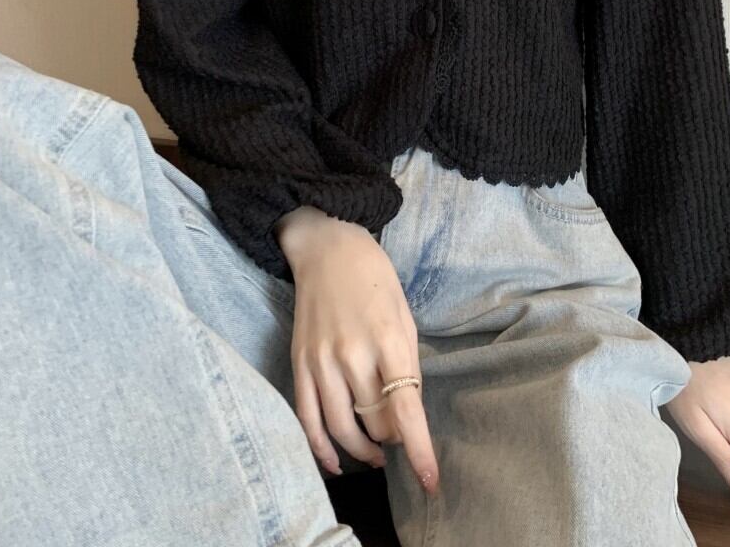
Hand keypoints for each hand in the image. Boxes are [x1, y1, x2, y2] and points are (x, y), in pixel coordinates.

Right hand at [274, 206, 440, 494]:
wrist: (327, 249)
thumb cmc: (375, 279)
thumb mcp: (404, 316)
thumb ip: (407, 365)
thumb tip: (405, 414)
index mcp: (388, 339)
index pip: (405, 409)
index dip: (419, 450)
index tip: (429, 482)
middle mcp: (352, 354)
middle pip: (375, 422)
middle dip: (393, 439)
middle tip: (400, 437)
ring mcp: (321, 360)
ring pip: (341, 428)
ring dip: (363, 450)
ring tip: (376, 454)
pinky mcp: (299, 363)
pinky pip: (307, 418)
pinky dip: (320, 448)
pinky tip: (335, 463)